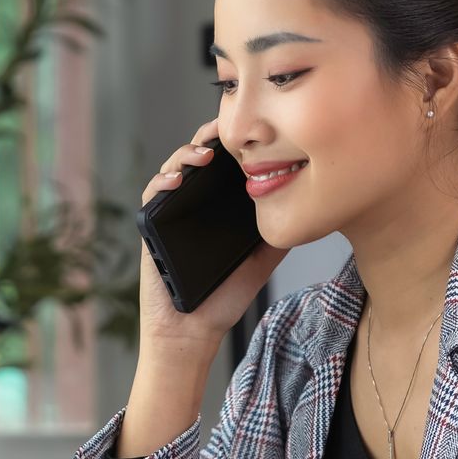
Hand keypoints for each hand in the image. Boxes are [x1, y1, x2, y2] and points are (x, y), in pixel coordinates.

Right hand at [139, 118, 288, 353]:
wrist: (193, 329)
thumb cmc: (225, 297)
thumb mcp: (262, 260)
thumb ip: (278, 233)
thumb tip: (307, 206)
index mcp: (218, 207)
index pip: (225, 164)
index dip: (234, 143)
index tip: (251, 128)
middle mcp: (194, 204)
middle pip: (198, 158)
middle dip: (209, 138)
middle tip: (224, 128)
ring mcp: (171, 213)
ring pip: (174, 169)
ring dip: (186, 155)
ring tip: (204, 154)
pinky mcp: (151, 227)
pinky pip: (152, 195)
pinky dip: (162, 182)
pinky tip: (177, 181)